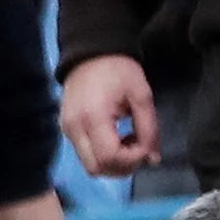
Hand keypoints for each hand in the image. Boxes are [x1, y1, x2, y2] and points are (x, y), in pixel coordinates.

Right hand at [59, 54, 158, 176]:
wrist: (90, 51)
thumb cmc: (118, 69)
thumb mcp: (141, 95)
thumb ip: (149, 129)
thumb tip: (153, 160)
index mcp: (93, 117)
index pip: (110, 157)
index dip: (132, 159)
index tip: (145, 146)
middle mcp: (75, 128)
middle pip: (96, 168)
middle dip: (121, 167)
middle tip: (137, 150)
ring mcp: (67, 130)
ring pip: (90, 166)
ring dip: (112, 164)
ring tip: (127, 143)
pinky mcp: (66, 129)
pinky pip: (85, 155)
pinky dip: (103, 156)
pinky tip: (115, 139)